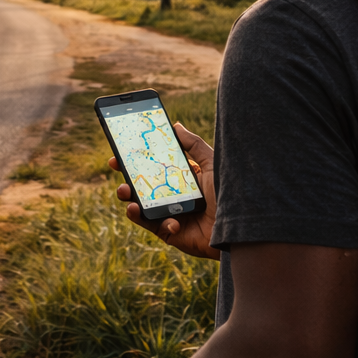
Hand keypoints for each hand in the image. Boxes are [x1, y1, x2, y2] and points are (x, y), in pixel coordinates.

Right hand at [112, 122, 219, 259]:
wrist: (241, 228)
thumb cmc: (230, 195)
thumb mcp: (212, 164)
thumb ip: (194, 146)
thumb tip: (176, 125)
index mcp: (182, 179)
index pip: (154, 168)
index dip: (136, 160)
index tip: (120, 151)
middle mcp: (174, 196)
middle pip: (143, 186)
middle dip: (126, 175)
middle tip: (116, 166)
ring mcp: (170, 214)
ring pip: (141, 205)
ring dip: (128, 197)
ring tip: (124, 191)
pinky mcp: (170, 232)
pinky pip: (151, 224)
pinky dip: (143, 218)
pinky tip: (144, 211)